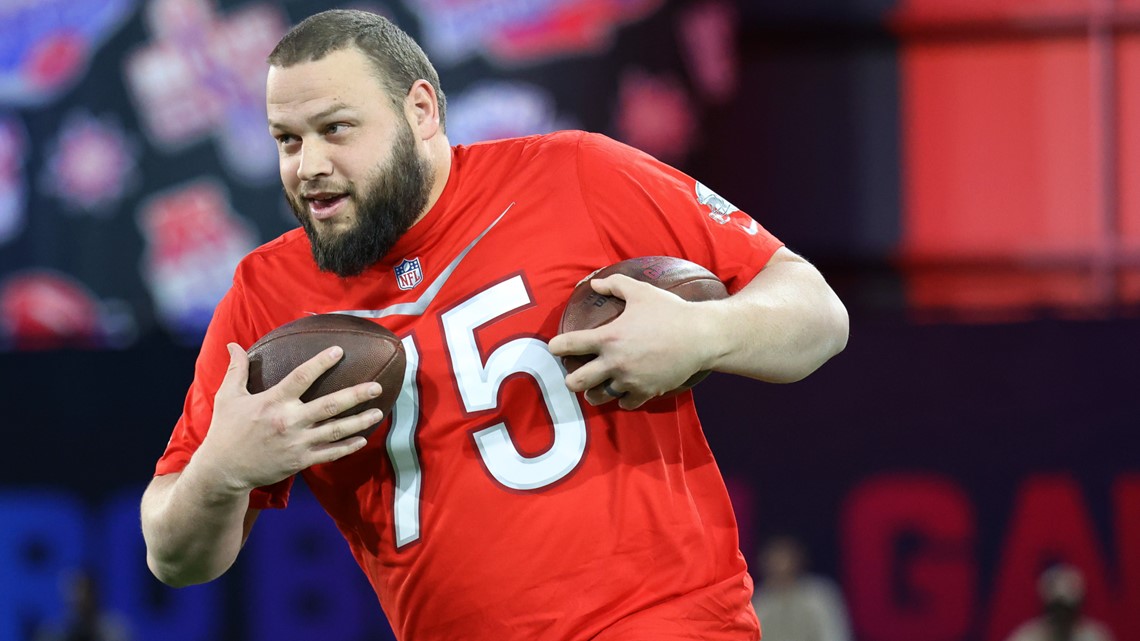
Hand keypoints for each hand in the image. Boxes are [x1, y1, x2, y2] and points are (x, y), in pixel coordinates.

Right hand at [193, 343, 384, 491]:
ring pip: (335, 430)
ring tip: (379, 412)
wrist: (223, 470)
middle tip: (377, 386)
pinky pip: (330, 453)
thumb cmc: (226, 430)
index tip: (339, 351)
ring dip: (359, 422)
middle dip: (355, 395)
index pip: (301, 377)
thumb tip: (233, 344)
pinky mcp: (300, 461)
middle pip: (329, 405)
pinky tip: (363, 439)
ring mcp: (297, 443)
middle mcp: (289, 421)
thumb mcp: (227, 397)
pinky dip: (347, 447)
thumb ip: (236, 370)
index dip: (321, 363)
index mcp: (273, 401)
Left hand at [549, 275, 716, 409]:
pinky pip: (625, 403)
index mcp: (609, 337)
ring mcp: (630, 380)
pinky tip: (624, 391)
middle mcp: (615, 362)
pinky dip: (623, 398)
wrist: (700, 336)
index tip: (556, 347)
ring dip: (595, 391)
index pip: (569, 345)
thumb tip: (594, 284)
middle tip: (575, 373)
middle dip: (571, 379)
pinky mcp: (646, 391)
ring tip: (597, 386)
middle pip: (576, 382)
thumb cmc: (670, 311)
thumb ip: (614, 284)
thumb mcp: (641, 291)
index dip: (557, 346)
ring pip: (598, 397)